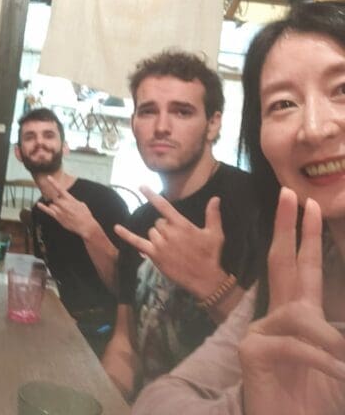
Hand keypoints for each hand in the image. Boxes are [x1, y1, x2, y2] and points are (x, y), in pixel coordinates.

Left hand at [36, 175, 102, 241]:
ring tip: (63, 211)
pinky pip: (48, 211)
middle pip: (54, 198)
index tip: (48, 177)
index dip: (53, 182)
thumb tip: (68, 200)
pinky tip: (39, 204)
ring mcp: (59, 210)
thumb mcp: (81, 203)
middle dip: (57, 200)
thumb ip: (72, 201)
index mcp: (69, 199)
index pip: (60, 188)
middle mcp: (63, 203)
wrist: (85, 225)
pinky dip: (43, 207)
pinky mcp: (57, 217)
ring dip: (55, 206)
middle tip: (63, 205)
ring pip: (51, 204)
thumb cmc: (85, 214)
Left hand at [113, 187, 224, 298]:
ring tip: (173, 247)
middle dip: (166, 227)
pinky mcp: (154, 255)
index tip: (142, 186)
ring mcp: (160, 244)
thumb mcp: (215, 234)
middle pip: (158, 222)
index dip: (152, 195)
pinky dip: (126, 235)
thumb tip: (215, 198)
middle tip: (178, 240)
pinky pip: (137, 242)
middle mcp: (169, 233)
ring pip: (151, 232)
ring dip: (158, 236)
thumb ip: (212, 215)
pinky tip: (116, 228)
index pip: (164, 206)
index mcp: (182, 225)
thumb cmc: (210, 255)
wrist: (205, 279)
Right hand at [239, 188, 344, 414]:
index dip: (305, 237)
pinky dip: (323, 362)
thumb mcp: (336, 365)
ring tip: (343, 367)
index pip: (298, 269)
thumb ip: (336, 340)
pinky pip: (296, 345)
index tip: (308, 206)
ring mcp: (258, 334)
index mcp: (295, 319)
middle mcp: (275, 318)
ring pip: (302, 316)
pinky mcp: (252, 352)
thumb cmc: (310, 404)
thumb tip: (342, 322)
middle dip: (291, 229)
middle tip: (294, 194)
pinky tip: (338, 374)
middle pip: (282, 264)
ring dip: (332, 344)